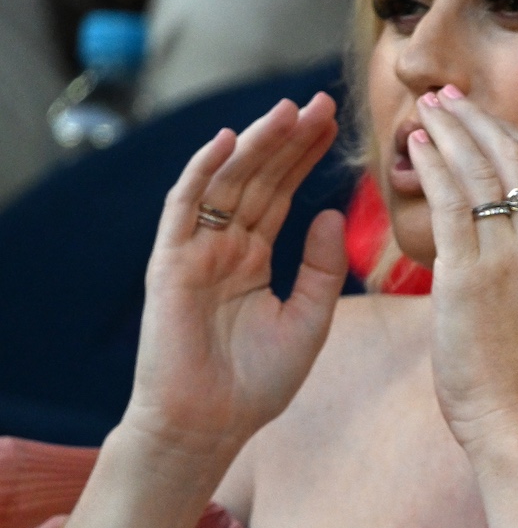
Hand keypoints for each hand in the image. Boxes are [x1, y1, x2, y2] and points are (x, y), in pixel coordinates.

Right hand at [124, 95, 347, 458]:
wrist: (208, 425)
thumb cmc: (256, 382)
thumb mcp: (309, 318)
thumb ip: (324, 267)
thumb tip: (337, 213)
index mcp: (252, 258)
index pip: (282, 194)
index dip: (306, 158)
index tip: (337, 125)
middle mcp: (222, 246)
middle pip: (258, 179)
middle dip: (289, 140)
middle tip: (324, 102)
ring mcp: (194, 250)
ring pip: (227, 182)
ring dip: (256, 143)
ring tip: (292, 109)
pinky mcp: (170, 261)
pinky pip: (185, 206)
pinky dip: (203, 170)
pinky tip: (228, 139)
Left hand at [406, 87, 517, 457]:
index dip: (508, 135)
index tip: (481, 117)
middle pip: (512, 157)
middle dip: (478, 120)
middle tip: (447, 98)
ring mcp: (511, 256)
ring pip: (478, 171)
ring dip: (449, 133)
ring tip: (424, 112)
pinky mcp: (470, 275)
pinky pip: (449, 203)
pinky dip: (432, 167)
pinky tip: (414, 149)